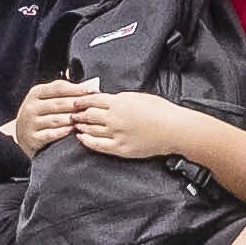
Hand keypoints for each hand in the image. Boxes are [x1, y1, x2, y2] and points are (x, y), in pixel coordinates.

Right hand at [14, 79, 91, 152]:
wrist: (22, 134)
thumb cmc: (40, 113)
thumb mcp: (45, 98)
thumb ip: (62, 89)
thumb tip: (84, 85)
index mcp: (36, 93)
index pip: (59, 88)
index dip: (77, 89)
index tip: (92, 91)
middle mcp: (31, 107)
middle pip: (58, 103)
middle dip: (77, 104)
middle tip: (92, 106)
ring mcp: (31, 123)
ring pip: (55, 119)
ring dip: (72, 119)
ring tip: (86, 119)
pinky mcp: (33, 138)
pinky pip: (50, 134)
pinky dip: (63, 132)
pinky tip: (73, 130)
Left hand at [65, 90, 188, 161]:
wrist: (173, 129)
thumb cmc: (161, 111)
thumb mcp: (139, 96)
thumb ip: (121, 98)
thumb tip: (109, 99)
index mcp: (119, 102)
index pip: (93, 100)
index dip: (81, 100)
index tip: (76, 101)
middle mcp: (114, 117)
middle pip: (88, 114)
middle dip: (77, 113)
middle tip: (71, 113)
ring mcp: (116, 133)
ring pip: (90, 129)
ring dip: (81, 125)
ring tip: (75, 124)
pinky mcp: (120, 148)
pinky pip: (97, 145)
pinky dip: (87, 141)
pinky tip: (82, 138)